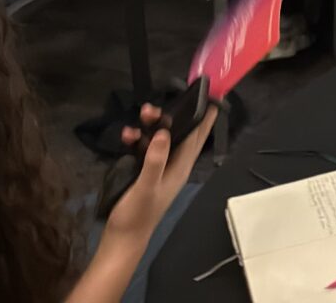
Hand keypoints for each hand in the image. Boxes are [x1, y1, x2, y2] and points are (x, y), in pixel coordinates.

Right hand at [100, 104, 216, 248]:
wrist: (121, 238)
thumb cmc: (137, 214)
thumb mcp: (146, 187)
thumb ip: (156, 160)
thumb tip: (165, 132)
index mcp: (180, 167)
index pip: (197, 137)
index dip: (206, 117)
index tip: (213, 96)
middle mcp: (173, 164)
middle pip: (178, 133)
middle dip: (169, 117)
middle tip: (152, 108)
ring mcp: (159, 167)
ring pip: (159, 138)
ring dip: (150, 127)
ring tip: (140, 116)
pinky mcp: (144, 171)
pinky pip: (144, 148)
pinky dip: (137, 140)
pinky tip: (126, 136)